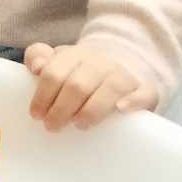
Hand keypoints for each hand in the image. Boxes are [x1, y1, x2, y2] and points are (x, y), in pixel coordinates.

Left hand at [24, 41, 158, 131]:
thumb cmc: (83, 70)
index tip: (36, 114)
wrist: (126, 64)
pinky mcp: (146, 90)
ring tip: (78, 125)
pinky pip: (143, 94)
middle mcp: (101, 63)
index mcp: (76, 55)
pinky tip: (120, 109)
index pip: (54, 72)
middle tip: (51, 126)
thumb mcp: (59, 60)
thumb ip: (39, 56)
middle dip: (61, 109)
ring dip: (90, 110)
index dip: (42, 95)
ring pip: (109, 89)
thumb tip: (36, 66)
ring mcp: (124, 75)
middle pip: (78, 85)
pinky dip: (132, 101)